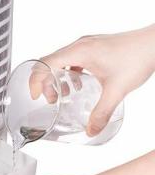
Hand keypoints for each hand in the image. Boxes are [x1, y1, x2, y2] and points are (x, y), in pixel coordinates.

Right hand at [39, 24, 154, 135]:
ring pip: (61, 60)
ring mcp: (88, 44)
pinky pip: (74, 59)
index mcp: (78, 52)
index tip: (34, 95)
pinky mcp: (95, 47)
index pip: (44, 63)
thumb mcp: (117, 90)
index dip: (35, 81)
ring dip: (58, 77)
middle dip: (46, 83)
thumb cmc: (139, 56)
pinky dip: (71, 72)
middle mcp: (80, 45)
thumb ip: (102, 113)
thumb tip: (91, 129)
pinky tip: (82, 84)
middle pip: (50, 62)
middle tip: (53, 100)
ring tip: (65, 94)